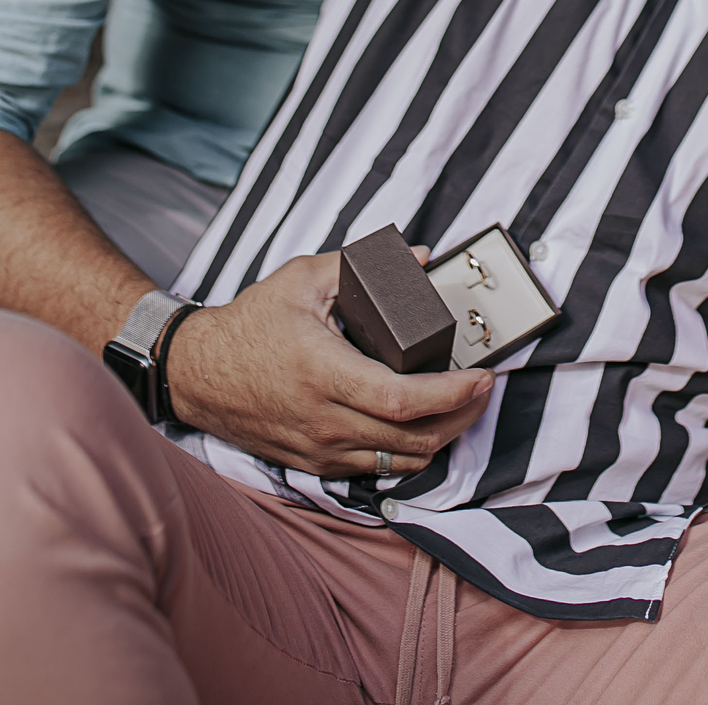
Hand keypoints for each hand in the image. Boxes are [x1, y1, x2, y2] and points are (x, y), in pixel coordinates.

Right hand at [166, 250, 492, 477]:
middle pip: (414, 438)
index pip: (404, 400)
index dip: (452, 394)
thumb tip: (419, 258)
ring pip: (400, 462)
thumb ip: (360, 266)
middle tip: (484, 389)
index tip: (482, 377)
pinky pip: (377, 470)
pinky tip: (425, 426)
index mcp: (325, 373)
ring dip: (442, 437)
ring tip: (464, 406)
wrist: (199, 374)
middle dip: (462, 417)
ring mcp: (321, 449)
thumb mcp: (302, 280)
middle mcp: (326, 421)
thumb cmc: (250, 324)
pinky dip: (410, 451)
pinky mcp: (316, 463)